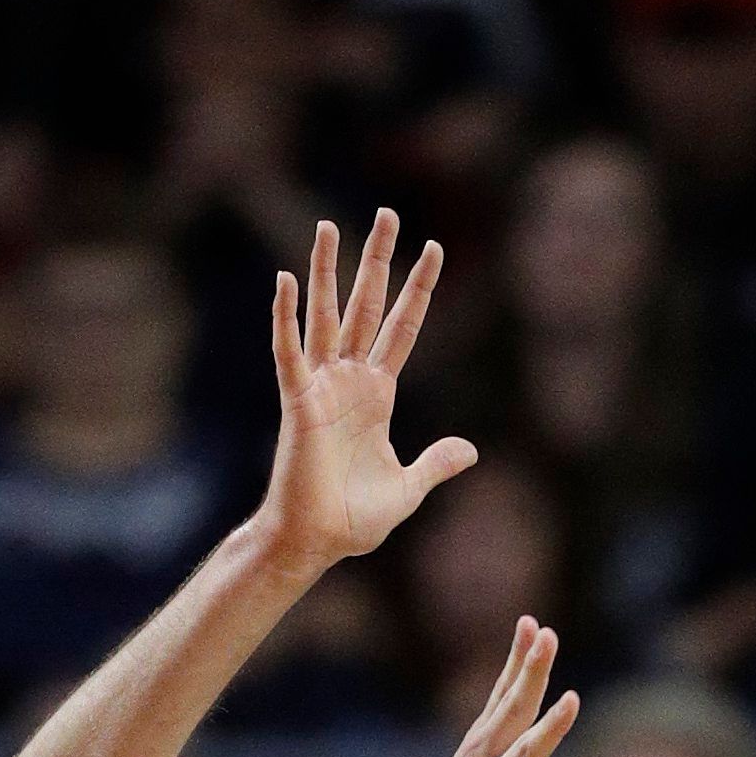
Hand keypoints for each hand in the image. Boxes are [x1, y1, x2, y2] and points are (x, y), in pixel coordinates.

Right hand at [254, 211, 475, 580]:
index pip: (403, 329)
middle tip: (388, 214)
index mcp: (378, 396)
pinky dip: (286, 317)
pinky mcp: (297, 401)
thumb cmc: (354, 521)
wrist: (316, 543)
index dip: (418, 290)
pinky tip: (286, 281)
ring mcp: (321, 387)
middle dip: (378, 260)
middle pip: (367, 306)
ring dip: (328, 271)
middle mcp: (350, 381)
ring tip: (331, 227)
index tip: (434, 249)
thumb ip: (436, 463)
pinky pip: (289, 351)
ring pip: (326, 315)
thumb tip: (469, 450)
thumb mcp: (409, 488)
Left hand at [406, 617, 578, 756]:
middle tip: (548, 636)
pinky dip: (513, 668)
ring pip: (503, 697)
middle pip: (510, 712)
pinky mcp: (479, 739)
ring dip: (520, 661)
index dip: (549, 730)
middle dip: (530, 674)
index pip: (526, 756)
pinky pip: (499, 698)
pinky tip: (528, 637)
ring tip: (537, 625)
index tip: (571, 700)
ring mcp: (477, 747)